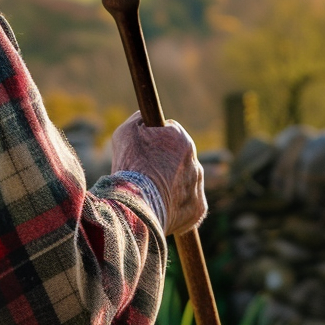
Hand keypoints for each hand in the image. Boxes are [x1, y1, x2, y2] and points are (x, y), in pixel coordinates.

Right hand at [110, 111, 206, 235]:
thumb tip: (147, 115)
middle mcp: (196, 162)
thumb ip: (140, 119)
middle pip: (180, 160)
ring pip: (185, 182)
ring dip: (172, 185)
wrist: (136, 205)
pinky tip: (160, 206)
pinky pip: (187, 204)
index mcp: (182, 140)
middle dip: (167, 165)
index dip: (157, 141)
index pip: (172, 134)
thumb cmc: (129, 167)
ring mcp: (198, 187)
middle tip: (147, 174)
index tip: (147, 150)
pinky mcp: (198, 209)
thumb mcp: (126, 132)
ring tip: (151, 193)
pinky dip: (176, 206)